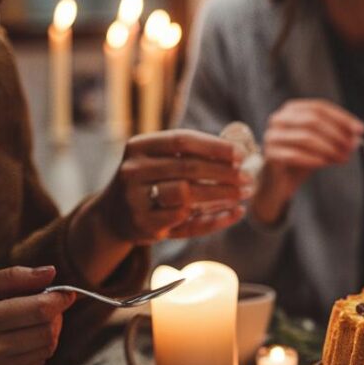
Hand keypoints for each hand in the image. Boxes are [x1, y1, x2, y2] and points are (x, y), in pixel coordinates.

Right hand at [0, 266, 75, 364]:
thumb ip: (12, 277)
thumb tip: (51, 272)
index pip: (38, 310)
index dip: (59, 299)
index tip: (65, 293)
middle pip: (47, 331)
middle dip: (55, 316)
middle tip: (45, 308)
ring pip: (47, 349)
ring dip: (49, 333)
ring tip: (30, 324)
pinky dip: (38, 351)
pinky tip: (20, 343)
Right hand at [92, 130, 251, 243]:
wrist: (114, 215)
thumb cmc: (150, 182)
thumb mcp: (159, 161)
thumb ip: (191, 154)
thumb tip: (239, 149)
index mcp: (139, 146)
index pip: (182, 140)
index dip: (214, 147)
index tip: (241, 155)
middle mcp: (133, 169)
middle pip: (188, 167)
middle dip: (225, 173)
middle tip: (249, 178)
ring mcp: (135, 198)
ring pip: (187, 194)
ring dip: (222, 194)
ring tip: (244, 194)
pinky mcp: (143, 224)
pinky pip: (186, 221)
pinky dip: (215, 217)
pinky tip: (234, 212)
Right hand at [252, 99, 363, 225]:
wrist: (280, 181)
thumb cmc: (302, 158)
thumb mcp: (322, 143)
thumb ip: (337, 135)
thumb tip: (358, 132)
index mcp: (292, 109)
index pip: (320, 107)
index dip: (342, 117)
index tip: (361, 130)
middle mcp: (279, 118)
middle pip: (312, 120)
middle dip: (336, 134)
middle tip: (352, 148)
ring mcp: (272, 136)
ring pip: (305, 137)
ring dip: (328, 148)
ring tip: (342, 158)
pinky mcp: (270, 155)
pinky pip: (294, 155)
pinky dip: (314, 159)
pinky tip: (326, 164)